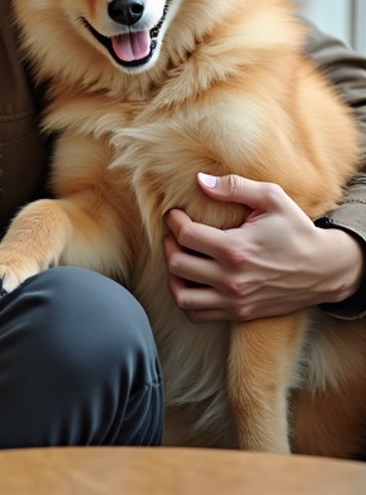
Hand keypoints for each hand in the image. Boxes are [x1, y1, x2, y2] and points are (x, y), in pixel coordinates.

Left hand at [163, 172, 365, 321]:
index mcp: (237, 248)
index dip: (174, 220)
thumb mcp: (273, 198)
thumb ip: (235, 187)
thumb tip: (200, 181)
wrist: (324, 269)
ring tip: (179, 259)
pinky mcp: (240, 313)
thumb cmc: (297, 230)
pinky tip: (192, 281)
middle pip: (177, 264)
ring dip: (173, 276)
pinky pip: (197, 313)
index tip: (176, 214)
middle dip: (169, 245)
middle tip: (175, 234)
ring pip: (182, 296)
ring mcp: (235, 300)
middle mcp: (232, 279)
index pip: (186, 235)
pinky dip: (186, 299)